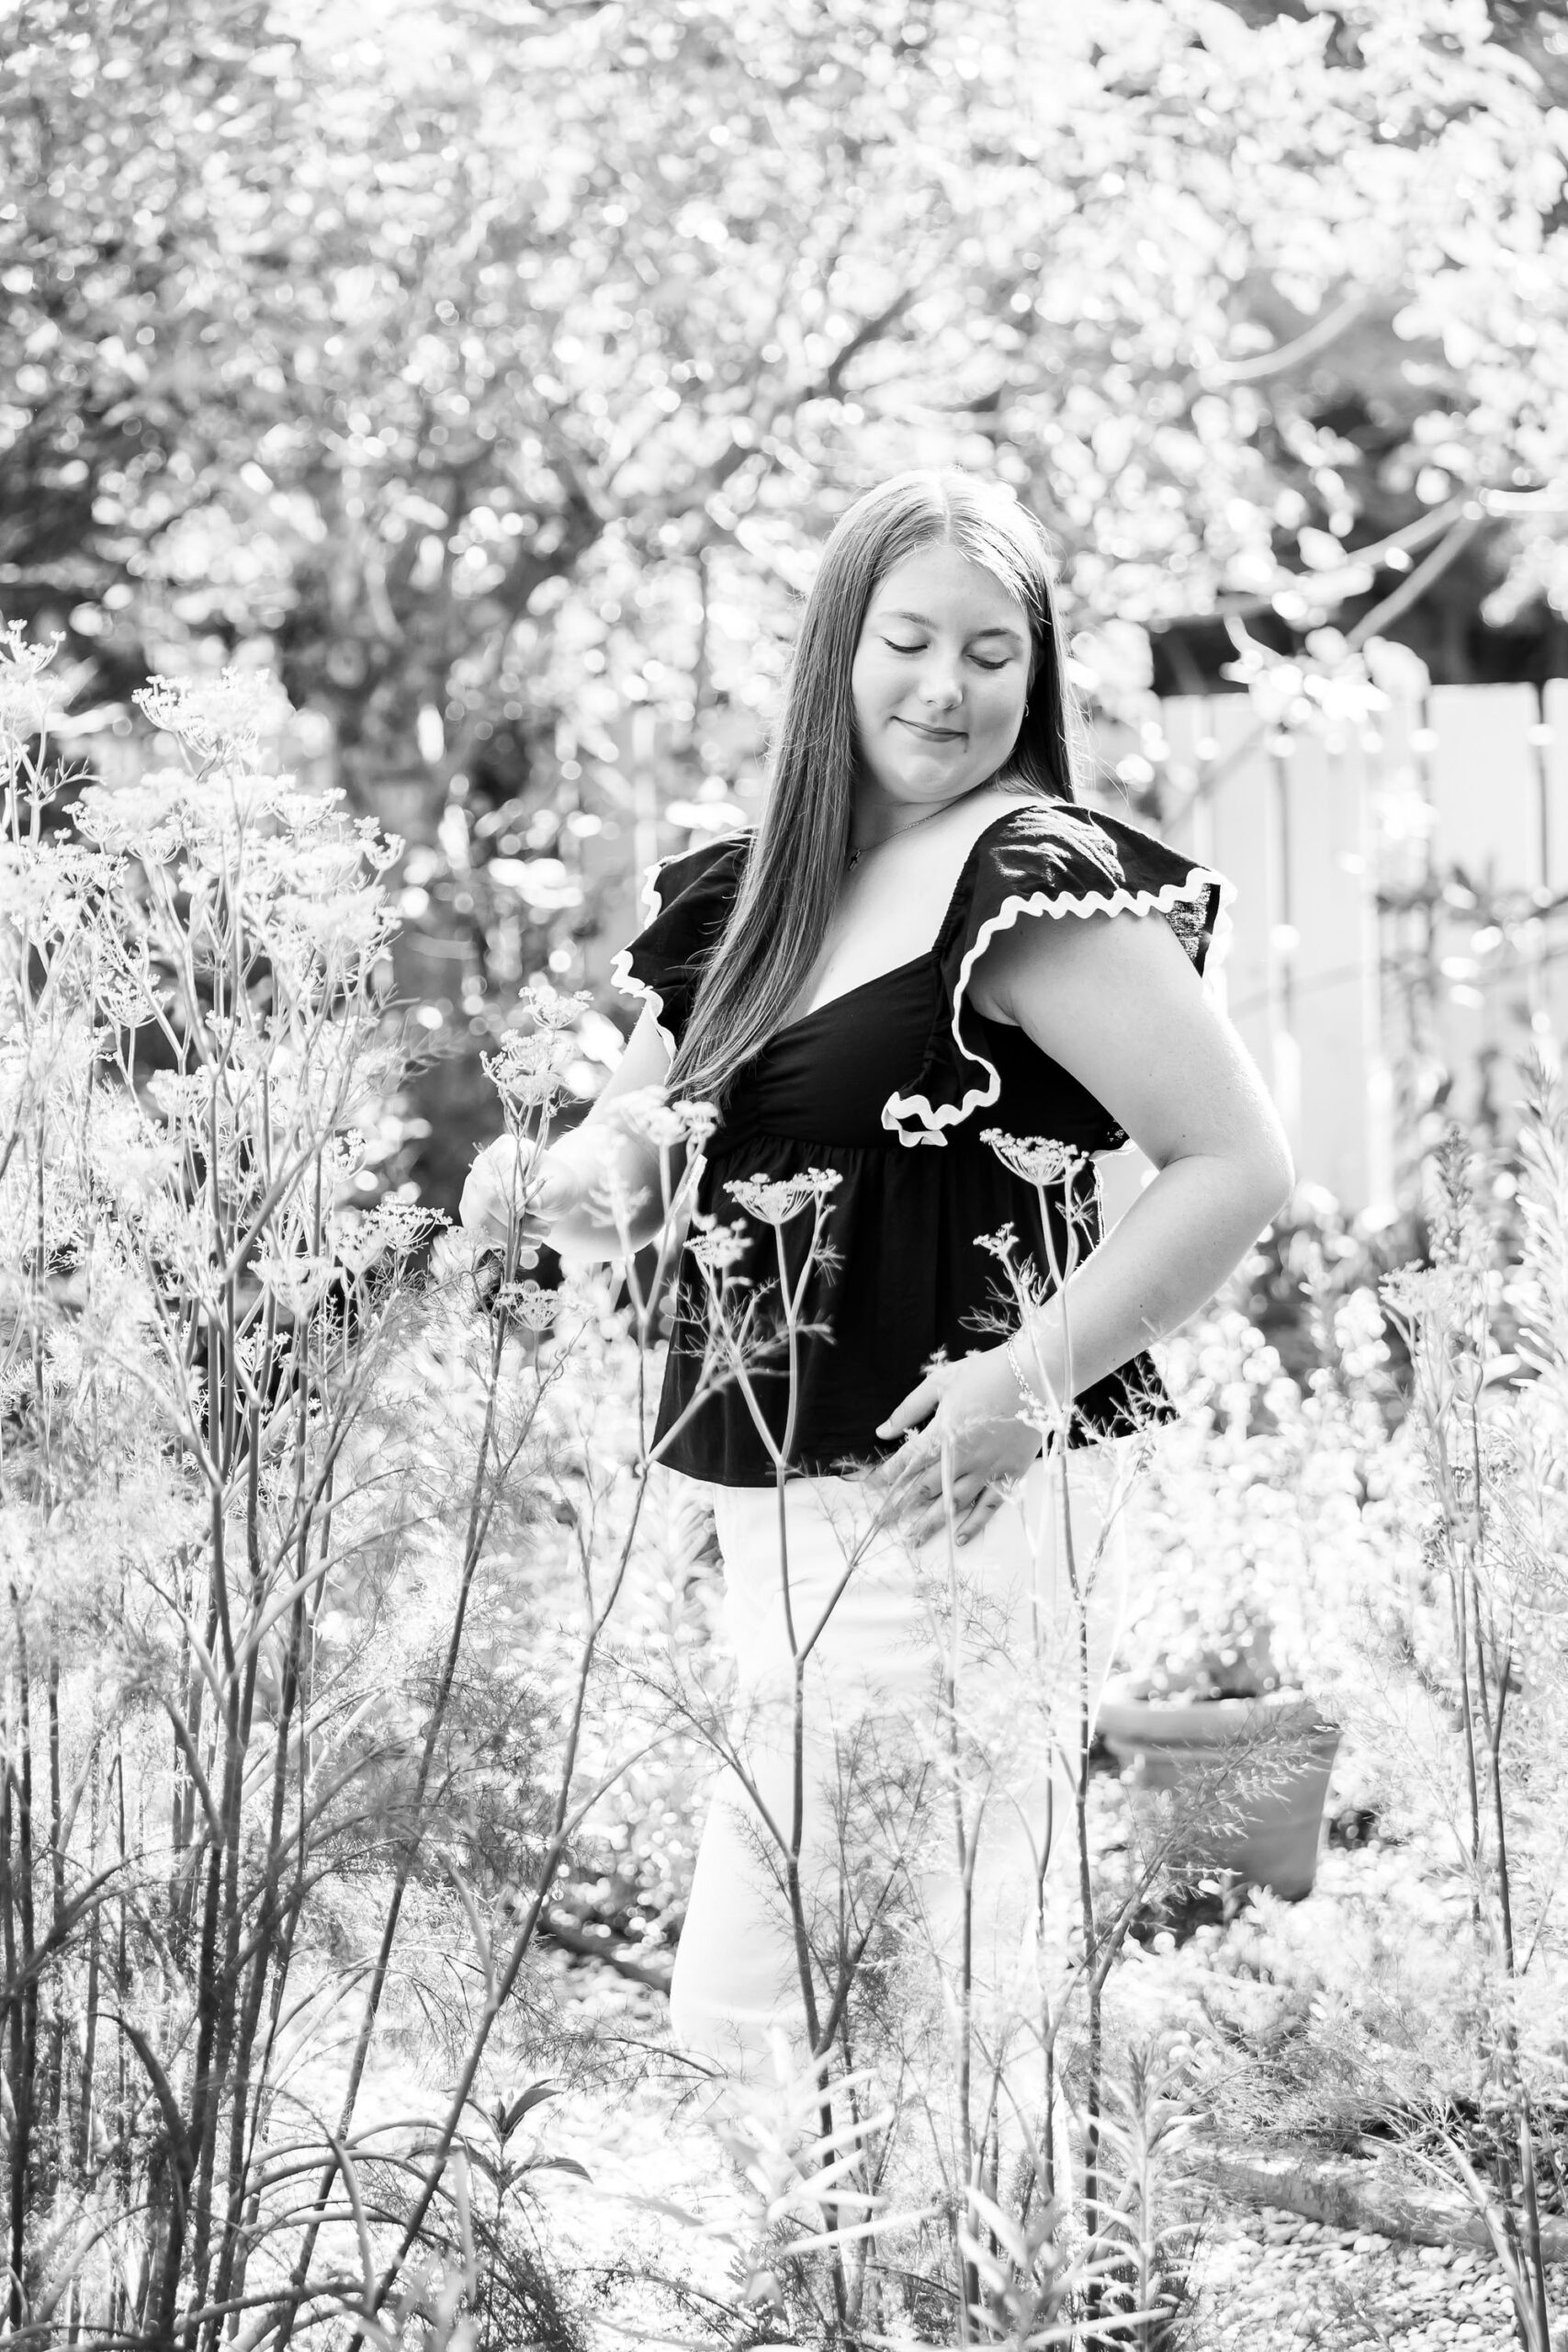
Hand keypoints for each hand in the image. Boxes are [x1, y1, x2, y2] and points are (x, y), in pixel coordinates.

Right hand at [458, 1138, 576, 1255]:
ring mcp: (472, 1189)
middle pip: (485, 1200)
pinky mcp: (470, 1211)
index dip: (513, 1200)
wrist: (549, 1196)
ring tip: (535, 1240)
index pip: (500, 1177)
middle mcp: (482, 1167)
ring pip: (479, 1220)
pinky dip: (500, 1243)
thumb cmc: (556, 1185)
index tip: (531, 1213)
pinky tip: (520, 1241)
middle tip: (542, 1232)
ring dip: (508, 1237)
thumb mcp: (561, 1186)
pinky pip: (478, 1233)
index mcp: (505, 1150)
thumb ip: (547, 1194)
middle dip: (514, 1223)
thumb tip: (531, 1204)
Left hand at [871, 1345, 1042, 1547]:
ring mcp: (987, 1468)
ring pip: (953, 1503)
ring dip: (930, 1523)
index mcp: (942, 1432)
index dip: (887, 1475)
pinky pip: (988, 1506)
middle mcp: (961, 1456)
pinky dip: (974, 1524)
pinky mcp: (1009, 1474)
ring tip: (912, 1540)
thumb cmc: (984, 1373)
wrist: (1033, 1375)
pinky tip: (958, 1539)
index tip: (872, 1487)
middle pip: (924, 1488)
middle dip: (900, 1507)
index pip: (907, 1461)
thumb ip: (909, 1409)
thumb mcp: (940, 1383)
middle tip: (883, 1523)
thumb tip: (882, 1431)